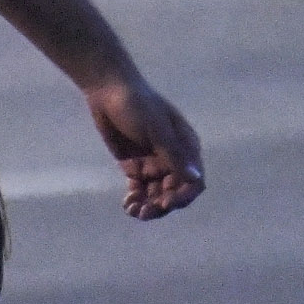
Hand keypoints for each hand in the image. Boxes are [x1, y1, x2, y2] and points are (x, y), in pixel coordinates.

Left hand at [84, 78, 203, 219]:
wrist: (107, 90)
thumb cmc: (137, 105)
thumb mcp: (157, 130)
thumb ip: (174, 156)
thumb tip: (196, 179)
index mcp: (186, 148)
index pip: (193, 182)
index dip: (183, 196)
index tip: (164, 203)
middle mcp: (173, 159)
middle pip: (174, 192)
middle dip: (161, 205)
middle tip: (143, 213)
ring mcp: (153, 163)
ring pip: (156, 194)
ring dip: (148, 206)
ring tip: (133, 211)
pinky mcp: (135, 166)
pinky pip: (140, 189)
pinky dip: (136, 199)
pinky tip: (127, 205)